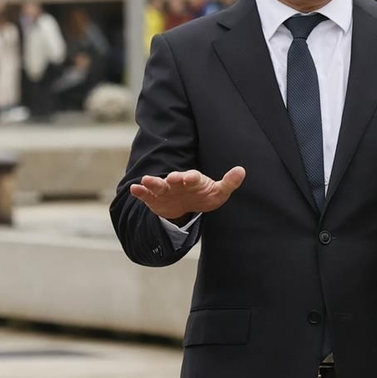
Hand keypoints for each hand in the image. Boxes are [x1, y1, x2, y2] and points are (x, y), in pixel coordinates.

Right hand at [129, 167, 245, 220]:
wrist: (186, 207)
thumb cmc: (203, 196)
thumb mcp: (218, 192)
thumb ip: (229, 183)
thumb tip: (242, 170)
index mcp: (193, 179)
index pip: (192, 177)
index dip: (191, 177)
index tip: (190, 178)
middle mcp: (177, 182)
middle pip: (174, 179)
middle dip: (173, 178)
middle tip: (172, 178)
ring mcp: (165, 190)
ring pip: (158, 185)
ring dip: (153, 182)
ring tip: (145, 180)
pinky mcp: (154, 199)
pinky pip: (146, 195)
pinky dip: (140, 192)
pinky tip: (134, 189)